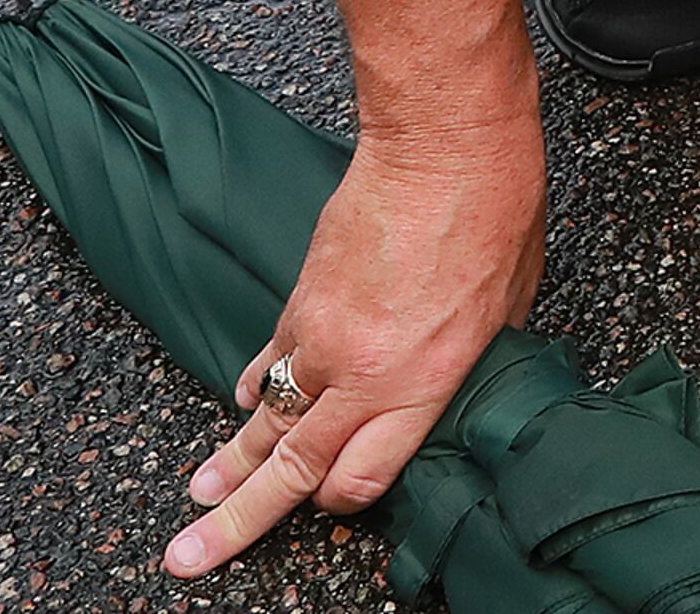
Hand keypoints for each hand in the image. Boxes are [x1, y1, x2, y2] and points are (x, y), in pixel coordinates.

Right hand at [165, 115, 543, 578]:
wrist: (443, 141)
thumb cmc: (497, 209)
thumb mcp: (510, 302)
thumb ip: (471, 357)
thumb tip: (454, 377)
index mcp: (427, 380)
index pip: (364, 476)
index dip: (344, 499)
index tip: (334, 505)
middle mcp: (367, 371)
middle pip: (291, 465)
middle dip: (237, 519)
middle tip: (188, 557)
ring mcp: (324, 335)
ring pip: (268, 418)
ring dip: (229, 461)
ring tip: (198, 499)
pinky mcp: (300, 298)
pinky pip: (270, 358)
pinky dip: (255, 386)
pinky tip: (242, 406)